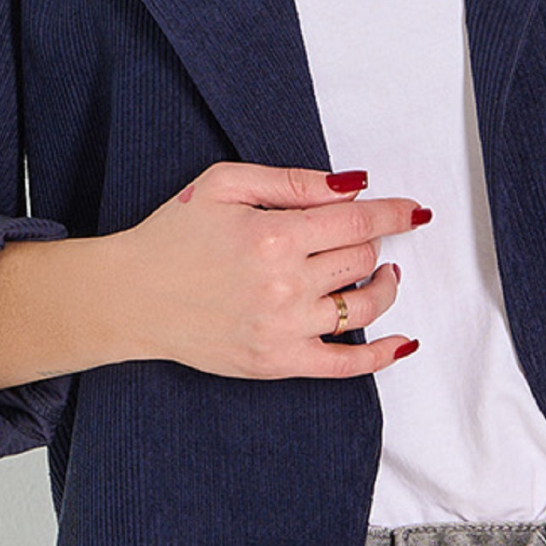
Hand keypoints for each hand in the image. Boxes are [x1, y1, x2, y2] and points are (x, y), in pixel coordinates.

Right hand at [113, 162, 429, 379]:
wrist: (132, 297)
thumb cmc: (174, 235)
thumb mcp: (225, 184)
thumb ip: (292, 181)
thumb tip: (353, 185)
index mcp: (274, 234)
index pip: (357, 221)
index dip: (392, 213)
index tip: (413, 211)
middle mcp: (285, 283)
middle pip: (363, 259)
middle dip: (372, 243)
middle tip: (363, 237)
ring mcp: (284, 327)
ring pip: (364, 306)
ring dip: (385, 287)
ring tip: (382, 275)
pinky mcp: (278, 361)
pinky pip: (346, 364)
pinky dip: (382, 355)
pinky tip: (402, 341)